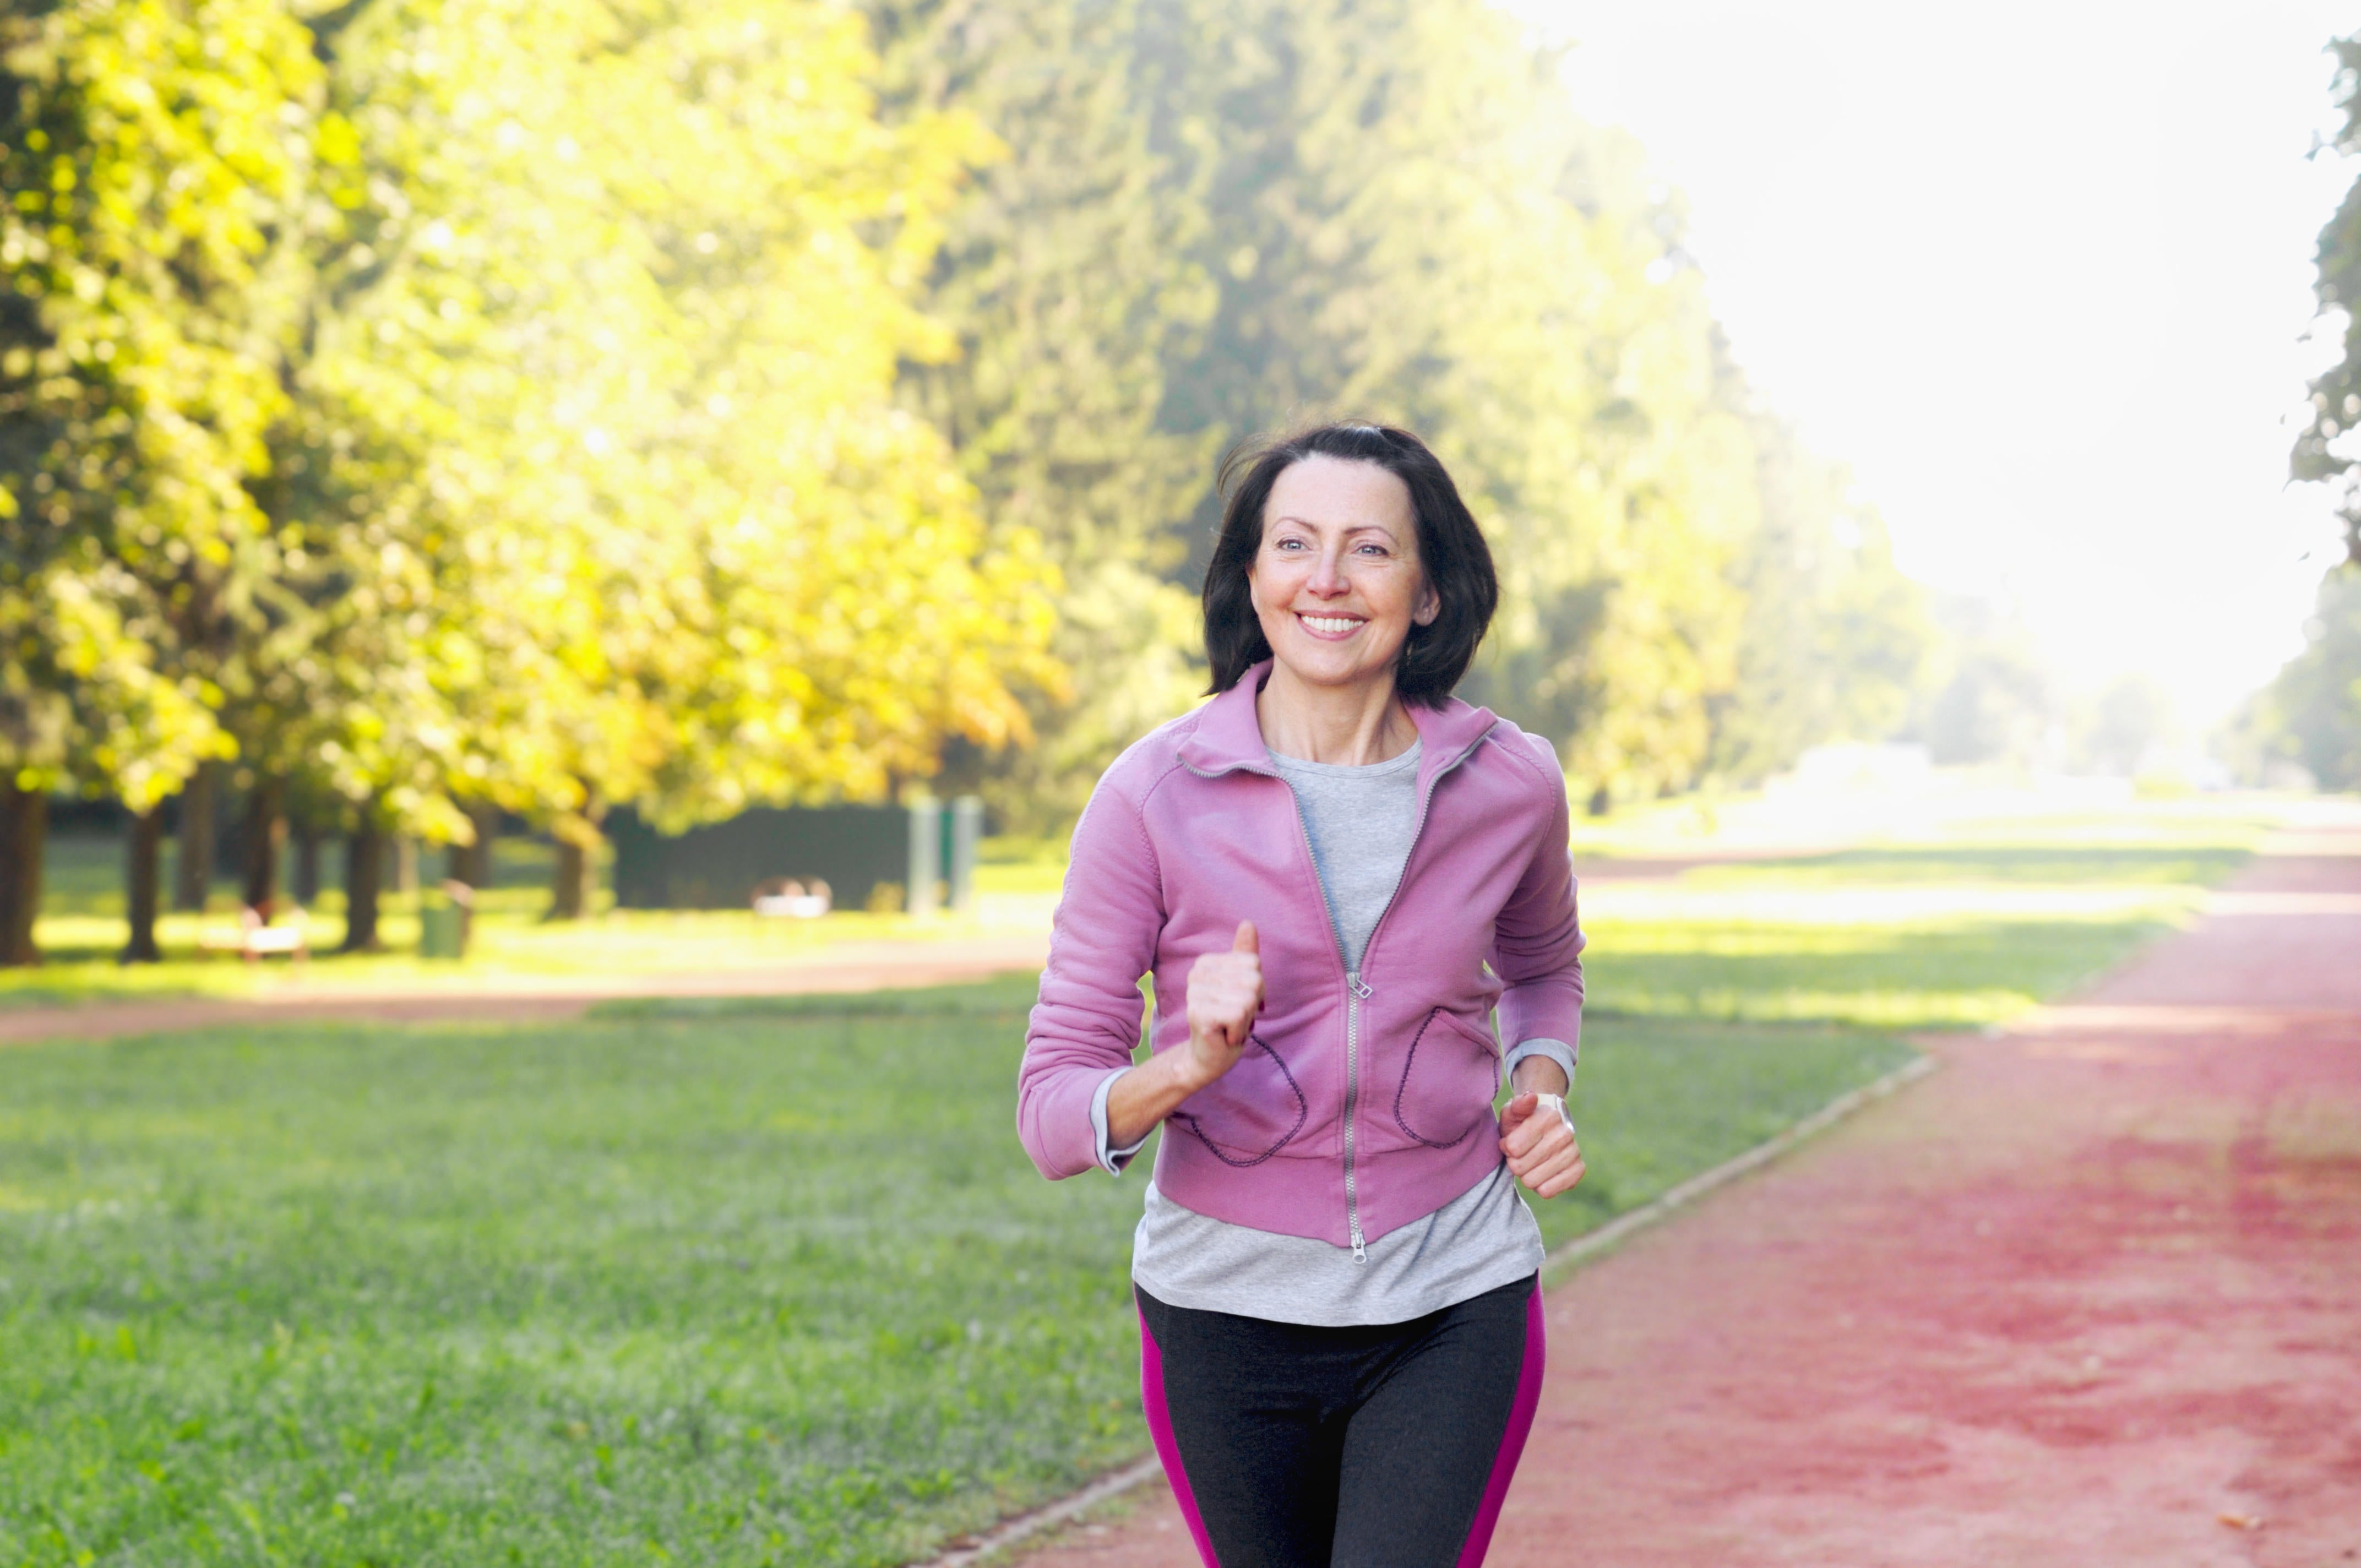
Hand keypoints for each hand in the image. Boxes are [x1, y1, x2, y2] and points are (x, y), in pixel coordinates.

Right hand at [1181, 921, 1263, 1090]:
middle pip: (1253, 980)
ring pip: (1248, 999)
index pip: (1253, 964)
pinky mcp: (1198, 1013)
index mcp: (1207, 962)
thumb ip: (1244, 955)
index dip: (1257, 989)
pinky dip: (1238, 1031)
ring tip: (1230, 1027)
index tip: (1240, 1003)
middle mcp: (1196, 973)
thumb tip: (1248, 923)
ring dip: (1245, 1021)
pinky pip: (1239, 1015)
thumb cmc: (1228, 1020)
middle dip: (1252, 1005)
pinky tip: (1225, 1036)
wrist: (1208, 1056)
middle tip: (1235, 1018)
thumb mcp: (1242, 985)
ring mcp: (1194, 993)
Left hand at [1499, 1091, 1584, 1197]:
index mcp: (1548, 1116)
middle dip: (1515, 1163)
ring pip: (1532, 1181)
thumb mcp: (1512, 1113)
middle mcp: (1565, 1133)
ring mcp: (1573, 1152)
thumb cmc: (1522, 1124)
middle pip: (1519, 1166)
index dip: (1507, 1148)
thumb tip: (1530, 1097)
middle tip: (1520, 1155)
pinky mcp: (1578, 1170)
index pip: (1512, 1148)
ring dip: (1526, 1175)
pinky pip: (1548, 1191)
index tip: (1511, 1142)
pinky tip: (1542, 1174)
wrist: (1546, 1132)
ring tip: (1530, 1163)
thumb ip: (1517, 1106)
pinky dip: (1540, 1186)